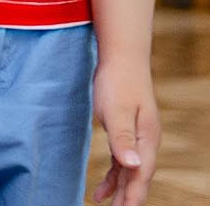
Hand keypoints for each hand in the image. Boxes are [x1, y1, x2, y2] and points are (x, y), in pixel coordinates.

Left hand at [89, 57, 156, 204]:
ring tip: (105, 205)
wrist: (122, 58)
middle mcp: (146, 142)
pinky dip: (114, 176)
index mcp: (147, 139)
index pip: (140, 175)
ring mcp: (138, 138)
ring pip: (130, 172)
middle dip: (128, 198)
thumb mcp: (116, 110)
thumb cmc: (117, 82)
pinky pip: (123, 162)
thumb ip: (123, 138)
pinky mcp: (127, 132)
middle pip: (138, 178)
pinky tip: (102, 188)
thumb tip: (133, 166)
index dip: (133, 196)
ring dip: (120, 190)